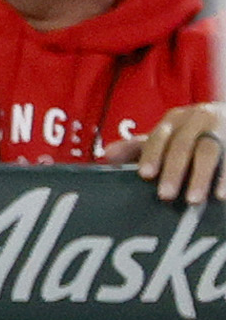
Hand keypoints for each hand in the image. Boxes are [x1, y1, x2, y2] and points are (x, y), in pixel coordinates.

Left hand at [105, 104, 225, 202]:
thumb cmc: (193, 133)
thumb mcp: (168, 136)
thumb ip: (139, 147)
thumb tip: (106, 156)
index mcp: (175, 119)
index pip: (160, 137)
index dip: (152, 155)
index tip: (145, 175)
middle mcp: (198, 119)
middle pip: (183, 145)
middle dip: (173, 170)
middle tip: (165, 195)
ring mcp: (222, 128)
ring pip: (209, 152)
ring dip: (201, 177)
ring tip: (192, 200)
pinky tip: (222, 195)